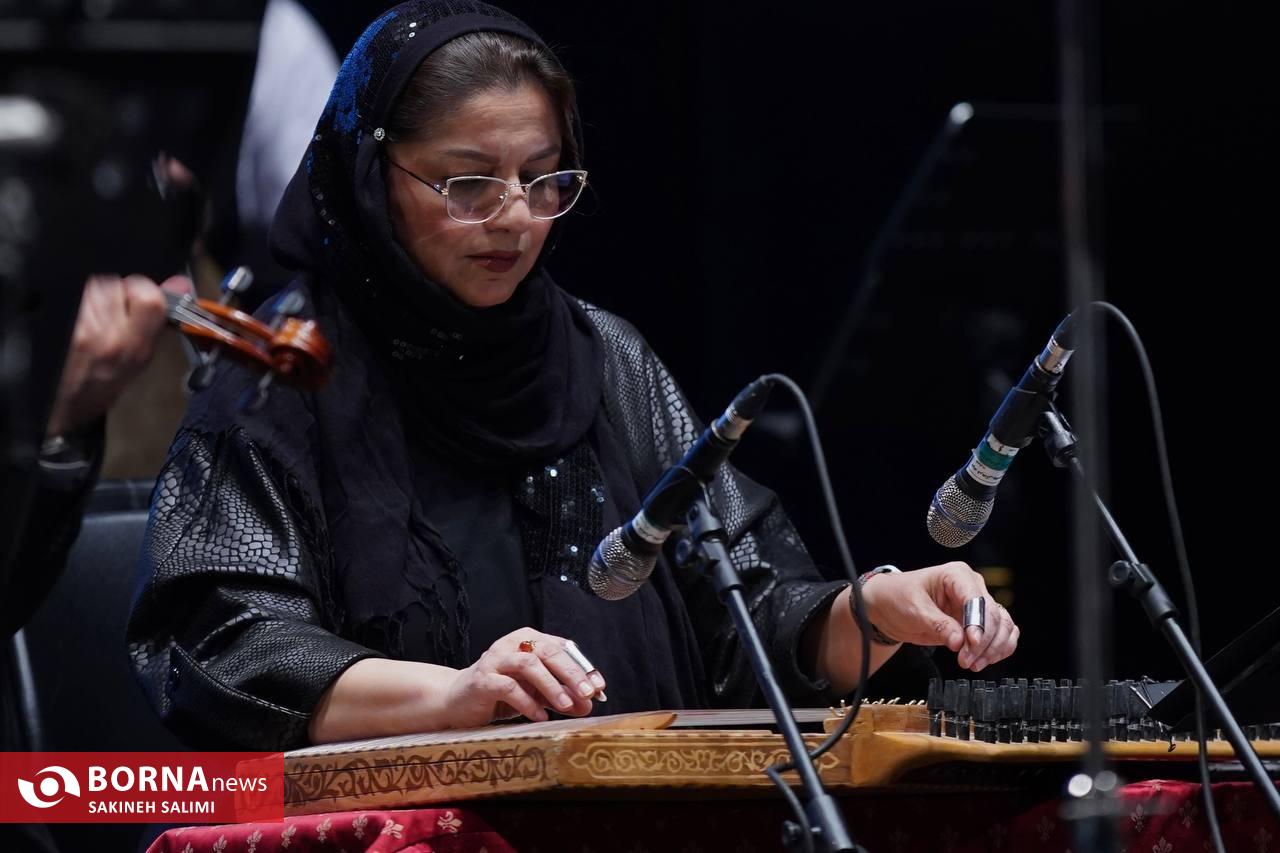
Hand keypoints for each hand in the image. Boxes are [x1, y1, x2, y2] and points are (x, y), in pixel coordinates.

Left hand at [45, 274, 191, 436]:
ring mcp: (79, 326)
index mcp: (134, 347)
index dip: (144, 290)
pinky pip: (75, 293)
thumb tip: (179, 284)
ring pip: (96, 285)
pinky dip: (78, 300)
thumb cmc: (98, 388)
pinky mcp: (57, 320)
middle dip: (118, 294)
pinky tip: (76, 320)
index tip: (139, 299)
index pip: (149, 297)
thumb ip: (157, 320)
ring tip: (92, 320)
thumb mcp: (138, 361)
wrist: (57, 407)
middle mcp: (107, 335)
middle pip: (118, 284)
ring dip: (97, 296)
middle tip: (111, 316)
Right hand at [440, 628, 607, 726]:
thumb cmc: (501, 693)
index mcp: (529, 640)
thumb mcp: (536, 692)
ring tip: (565, 705)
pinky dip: (527, 702)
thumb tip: (588, 704)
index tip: (600, 687)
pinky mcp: (482, 679)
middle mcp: (512, 644)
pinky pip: (508, 687)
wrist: (457, 700)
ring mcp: (496, 659)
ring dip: (551, 686)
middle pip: (549, 652)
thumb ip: (560, 694)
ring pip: (529, 665)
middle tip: (589, 694)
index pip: (562, 648)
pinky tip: (540, 715)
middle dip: (572, 674)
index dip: (583, 666)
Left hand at [858, 561, 1018, 671]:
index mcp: (957, 575)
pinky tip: (984, 660)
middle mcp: (972, 587)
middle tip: (965, 660)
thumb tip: (959, 641)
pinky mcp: (978, 622)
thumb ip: (937, 625)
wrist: (889, 606)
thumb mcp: (914, 610)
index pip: (976, 600)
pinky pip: (1002, 634)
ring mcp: (977, 605)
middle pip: (993, 615)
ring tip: (972, 663)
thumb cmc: (898, 597)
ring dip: (993, 648)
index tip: (971, 643)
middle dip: (982, 642)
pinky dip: (998, 649)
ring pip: (1003, 626)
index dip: (978, 623)